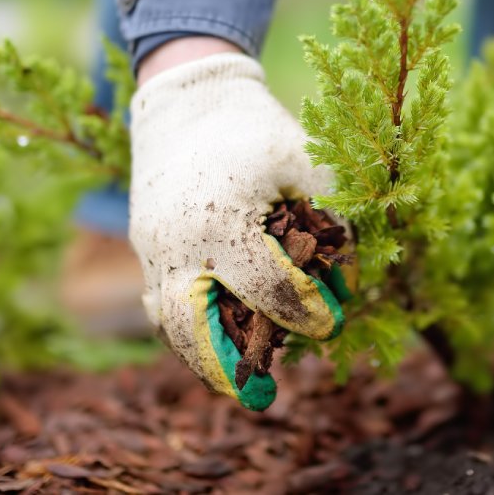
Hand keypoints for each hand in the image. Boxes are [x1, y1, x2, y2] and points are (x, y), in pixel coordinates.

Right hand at [129, 52, 346, 409]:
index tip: (330, 323)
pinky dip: (184, 327)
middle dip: (224, 369)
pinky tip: (216, 339)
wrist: (187, 96)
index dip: (306, 312)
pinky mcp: (144, 245)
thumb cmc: (255, 129)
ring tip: (236, 378)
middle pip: (191, 329)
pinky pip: (159, 299)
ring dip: (200, 355)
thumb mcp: (305, 162)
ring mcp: (153, 247)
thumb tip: (349, 279)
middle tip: (261, 398)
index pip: (267, 290)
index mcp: (222, 221)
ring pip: (167, 322)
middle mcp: (178, 243)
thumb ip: (332, 220)